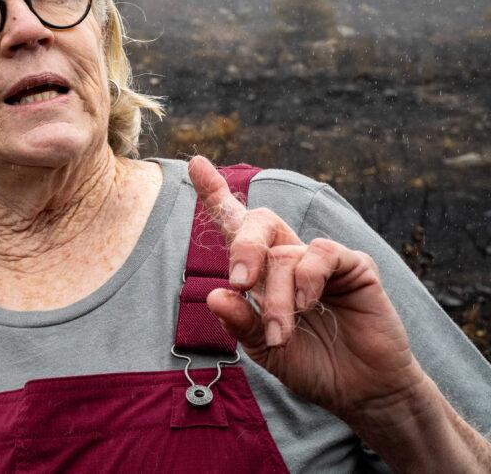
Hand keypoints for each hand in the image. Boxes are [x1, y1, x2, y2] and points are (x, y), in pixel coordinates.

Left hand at [187, 156, 425, 420]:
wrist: (359, 391)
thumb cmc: (310, 364)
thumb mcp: (264, 348)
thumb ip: (239, 322)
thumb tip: (215, 294)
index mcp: (262, 271)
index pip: (235, 223)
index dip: (215, 193)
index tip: (195, 163)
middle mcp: (289, 256)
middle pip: (258, 222)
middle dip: (242, 247)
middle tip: (239, 282)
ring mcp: (321, 259)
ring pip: (286, 254)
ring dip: (277, 297)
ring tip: (280, 331)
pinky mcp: (354, 266)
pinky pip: (323, 253)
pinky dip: (308, 278)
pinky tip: (308, 306)